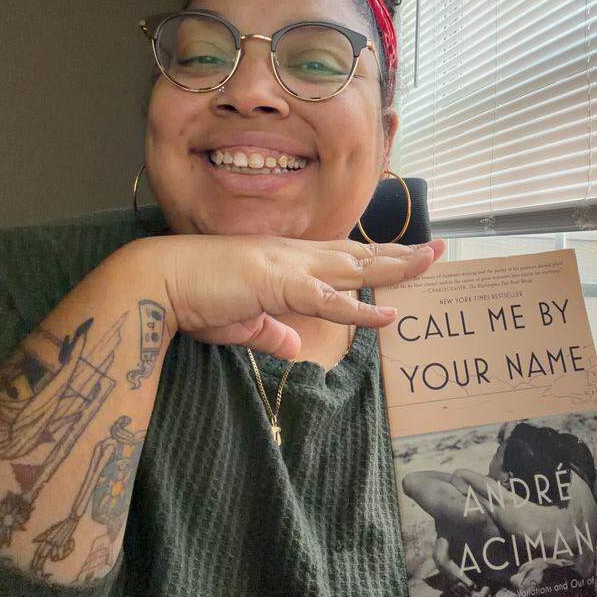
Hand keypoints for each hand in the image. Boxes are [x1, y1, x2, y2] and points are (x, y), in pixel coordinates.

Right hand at [121, 234, 445, 357]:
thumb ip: (272, 332)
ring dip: (396, 266)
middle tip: (438, 249)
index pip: (341, 256)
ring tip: (432, 263)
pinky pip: (330, 300)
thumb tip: (293, 347)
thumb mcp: (242, 322)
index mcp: (286, 260)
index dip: (375, 256)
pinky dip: (362, 307)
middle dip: (401, 253)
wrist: (158, 283)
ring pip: (355, 266)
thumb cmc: (194, 299)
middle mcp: (295, 255)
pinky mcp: (280, 286)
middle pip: (359, 253)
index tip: (405, 256)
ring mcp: (290, 266)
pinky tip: (389, 311)